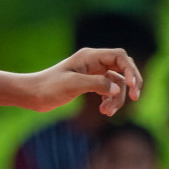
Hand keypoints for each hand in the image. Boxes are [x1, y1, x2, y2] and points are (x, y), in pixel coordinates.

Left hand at [25, 48, 141, 115]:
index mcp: (90, 56)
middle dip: (131, 83)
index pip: (119, 57)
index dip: (130, 70)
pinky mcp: (89, 84)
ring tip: (106, 112)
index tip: (132, 85)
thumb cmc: (49, 87)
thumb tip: (118, 89)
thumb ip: (97, 84)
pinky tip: (104, 110)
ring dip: (117, 97)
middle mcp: (93, 62)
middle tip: (136, 98)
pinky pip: (108, 90)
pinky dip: (110, 100)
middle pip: (123, 68)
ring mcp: (92, 73)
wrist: (32, 95)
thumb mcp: (73, 85)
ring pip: (117, 83)